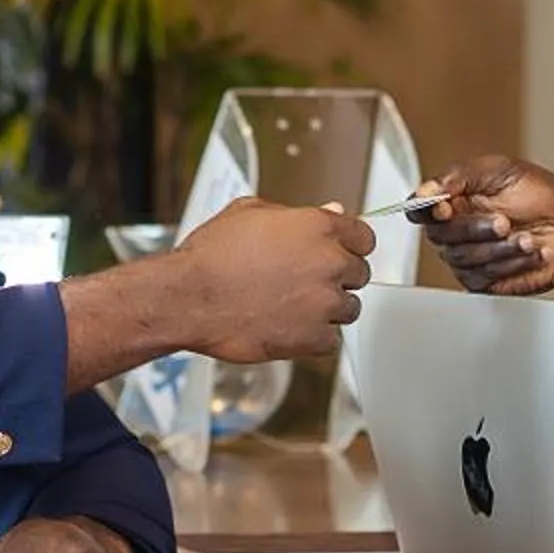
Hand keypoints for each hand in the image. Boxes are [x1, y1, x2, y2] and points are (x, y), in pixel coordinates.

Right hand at [172, 197, 372, 362]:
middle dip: (336, 278)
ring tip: (293, 306)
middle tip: (306, 282)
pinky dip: (314, 339)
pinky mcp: (313, 338)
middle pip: (359, 274)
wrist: (189, 298)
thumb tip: (329, 211)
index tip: (341, 253)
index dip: (350, 246)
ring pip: (348, 309)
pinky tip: (290, 327)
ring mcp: (323, 302)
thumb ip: (298, 215)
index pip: (364, 238)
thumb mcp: (251, 212)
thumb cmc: (211, 256)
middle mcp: (328, 263)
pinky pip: (331, 341)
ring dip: (327, 309)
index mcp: (319, 228)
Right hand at [412, 158, 553, 296]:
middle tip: (503, 221)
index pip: (419, 210)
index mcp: (454, 201)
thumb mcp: (500, 170)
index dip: (426, 211)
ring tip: (527, 238)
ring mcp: (470, 257)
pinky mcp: (486, 282)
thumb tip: (425, 191)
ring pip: (464, 259)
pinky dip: (512, 263)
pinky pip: (484, 278)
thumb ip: (459, 176)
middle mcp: (457, 231)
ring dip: (500, 248)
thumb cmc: (541, 195)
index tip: (444, 208)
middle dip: (475, 230)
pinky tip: (533, 252)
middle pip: (440, 237)